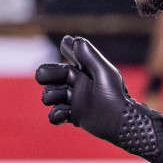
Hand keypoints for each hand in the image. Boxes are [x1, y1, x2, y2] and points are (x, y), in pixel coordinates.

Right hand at [36, 36, 162, 162]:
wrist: (122, 123)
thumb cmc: (115, 96)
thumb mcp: (103, 73)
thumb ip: (89, 56)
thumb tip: (72, 39)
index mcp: (86, 72)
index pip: (70, 57)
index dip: (65, 51)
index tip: (64, 47)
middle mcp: (79, 85)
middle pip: (53, 76)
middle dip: (47, 75)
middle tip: (41, 76)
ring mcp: (75, 101)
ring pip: (51, 95)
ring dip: (51, 95)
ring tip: (60, 99)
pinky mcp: (74, 117)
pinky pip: (56, 114)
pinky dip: (55, 114)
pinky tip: (62, 114)